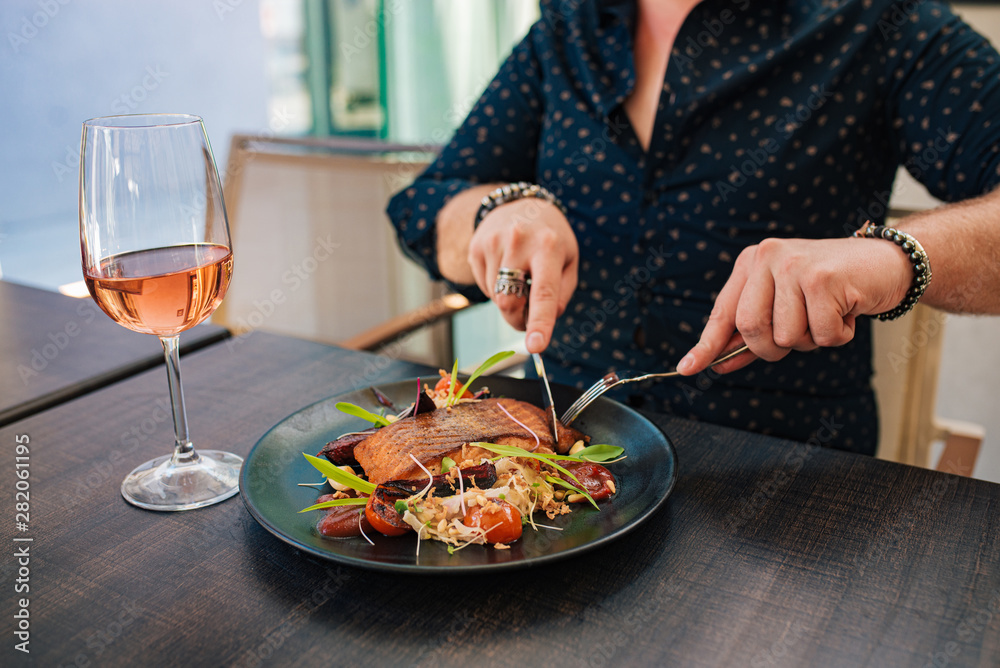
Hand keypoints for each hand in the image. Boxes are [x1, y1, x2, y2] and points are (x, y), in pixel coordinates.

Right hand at [467, 198, 578, 353]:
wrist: (520, 203)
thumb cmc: (551, 238)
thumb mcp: (569, 261)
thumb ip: (561, 295)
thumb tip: (543, 323)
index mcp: (548, 246)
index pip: (544, 292)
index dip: (540, 322)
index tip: (536, 346)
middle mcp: (518, 242)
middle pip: (508, 302)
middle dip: (517, 320)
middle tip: (526, 319)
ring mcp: (493, 243)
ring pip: (495, 297)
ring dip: (508, 300)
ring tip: (518, 276)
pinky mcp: (476, 247)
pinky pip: (483, 286)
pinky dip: (495, 288)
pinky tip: (505, 268)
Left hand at [676, 236, 911, 374]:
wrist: (887, 262)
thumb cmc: (833, 287)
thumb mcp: (786, 305)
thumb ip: (752, 332)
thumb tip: (717, 363)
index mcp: (751, 262)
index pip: (723, 312)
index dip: (706, 345)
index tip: (686, 368)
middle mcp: (767, 257)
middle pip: (751, 329)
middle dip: (773, 348)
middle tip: (799, 335)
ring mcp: (794, 266)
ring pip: (787, 337)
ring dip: (812, 340)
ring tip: (828, 313)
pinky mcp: (823, 278)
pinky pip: (821, 335)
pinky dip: (838, 335)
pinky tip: (847, 311)